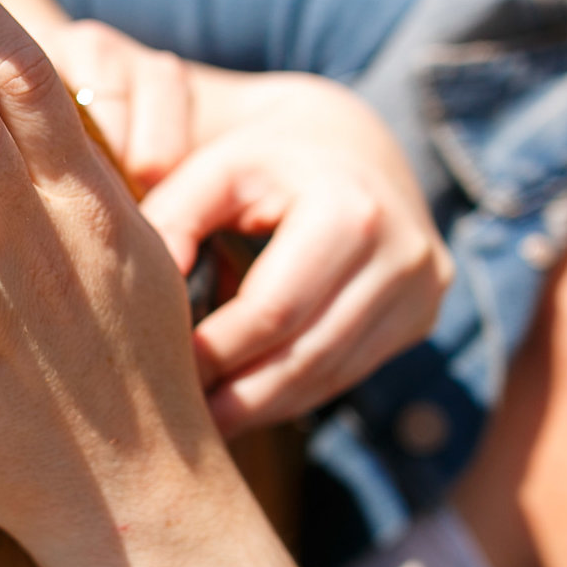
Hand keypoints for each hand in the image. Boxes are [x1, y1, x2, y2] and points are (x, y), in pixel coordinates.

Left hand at [145, 72, 450, 435]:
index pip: (273, 309)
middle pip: (307, 353)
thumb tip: (143, 306)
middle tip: (179, 422)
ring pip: (332, 376)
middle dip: (238, 395)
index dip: (215, 351)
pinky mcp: (423, 313)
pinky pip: (351, 371)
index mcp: (349, 208)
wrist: (351, 142)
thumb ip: (172, 220)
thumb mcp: (215, 169)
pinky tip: (249, 405)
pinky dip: (295, 394)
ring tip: (207, 424)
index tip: (160, 378)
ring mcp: (422, 288)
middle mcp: (403, 251)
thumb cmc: (263, 158)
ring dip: (265, 407)